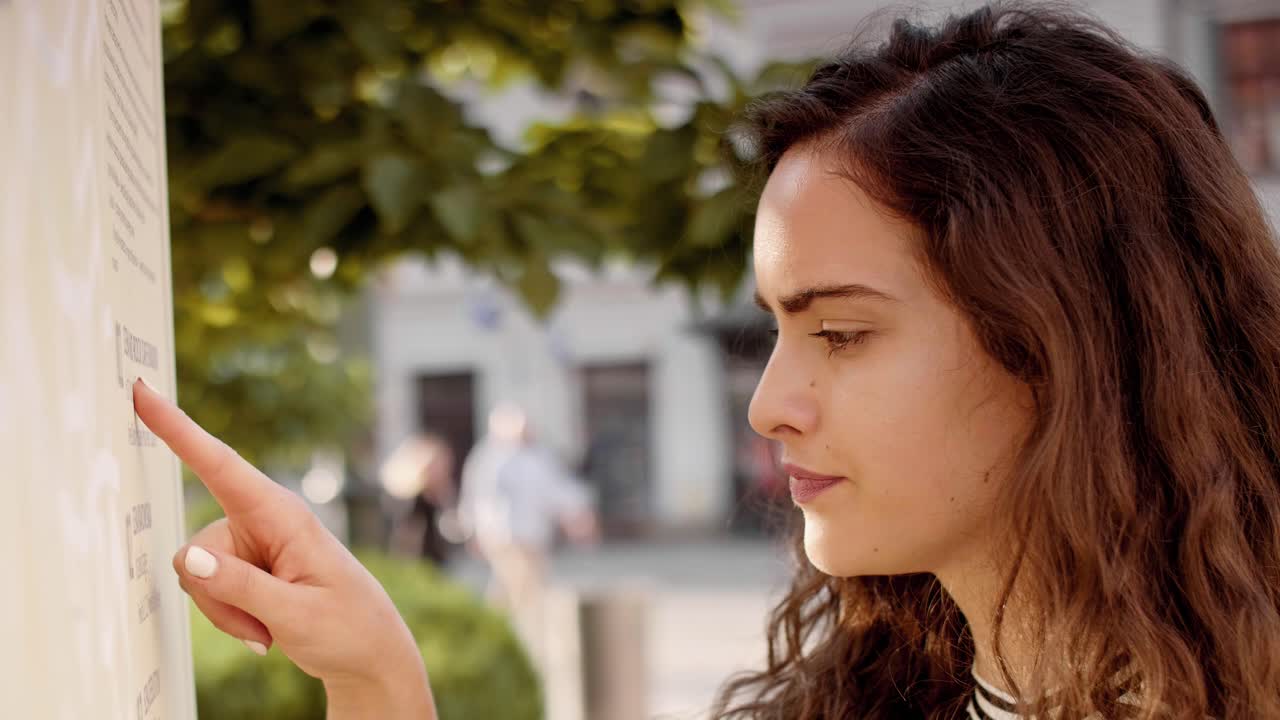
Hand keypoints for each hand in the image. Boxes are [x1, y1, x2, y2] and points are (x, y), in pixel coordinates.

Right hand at [132, 380, 435, 717]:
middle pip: (197, 550)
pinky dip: (229, 617)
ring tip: (271, 628)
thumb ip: (239, 586)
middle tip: (264, 627)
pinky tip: (265, 630)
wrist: (369, 654)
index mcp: (283, 515)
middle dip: (216, 597)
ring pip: (197, 575)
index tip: (145, 392)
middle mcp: (263, 521)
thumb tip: (186, 558)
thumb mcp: (296, 613)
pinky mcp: (246, 566)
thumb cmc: (349, 627)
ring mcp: (253, 544)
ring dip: (225, 612)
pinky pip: (208, 588)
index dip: (178, 428)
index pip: (220, 465)